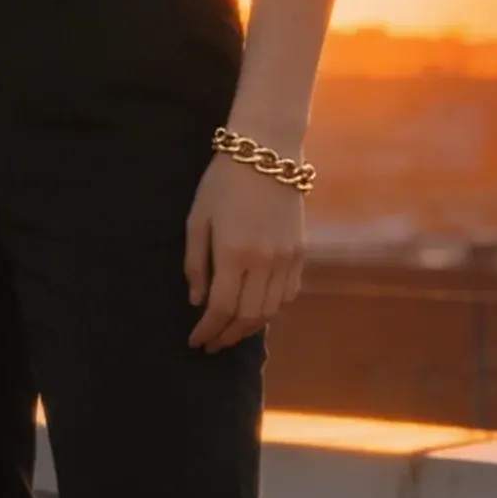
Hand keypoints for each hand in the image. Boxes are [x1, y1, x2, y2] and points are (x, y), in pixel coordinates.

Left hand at [185, 152, 304, 350]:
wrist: (268, 153)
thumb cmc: (223, 182)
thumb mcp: (197, 218)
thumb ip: (195, 263)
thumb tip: (196, 301)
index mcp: (233, 253)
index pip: (220, 308)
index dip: (207, 330)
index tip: (195, 342)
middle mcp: (264, 261)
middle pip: (248, 316)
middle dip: (227, 336)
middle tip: (212, 344)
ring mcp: (286, 258)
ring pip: (271, 310)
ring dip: (250, 327)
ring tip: (232, 332)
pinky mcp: (301, 252)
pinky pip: (289, 293)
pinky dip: (273, 309)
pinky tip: (258, 311)